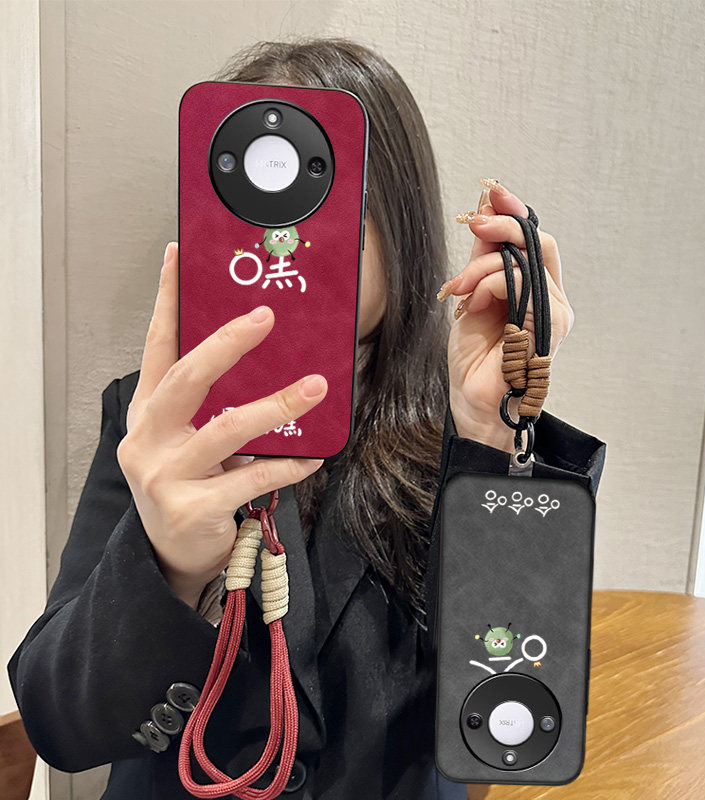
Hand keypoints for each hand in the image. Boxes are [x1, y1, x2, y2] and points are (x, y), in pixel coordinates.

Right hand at [116, 242, 327, 607]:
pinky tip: (313, 457)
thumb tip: (266, 362)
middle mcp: (149, 439)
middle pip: (186, 379)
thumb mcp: (188, 439)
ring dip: (276, 405)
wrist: (169, 554)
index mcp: (148, 413)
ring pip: (226, 430)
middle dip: (226, 344)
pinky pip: (251, 478)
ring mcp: (165, 476)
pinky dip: (286, 464)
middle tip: (264, 317)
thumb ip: (212, 405)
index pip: (156, 347)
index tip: (179, 256)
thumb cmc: (187, 485)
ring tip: (314, 387)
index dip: (168, 301)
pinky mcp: (192, 509)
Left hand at [438, 180, 573, 452]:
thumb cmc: (474, 358)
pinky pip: (525, 285)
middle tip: (475, 225)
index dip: (515, 213)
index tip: (491, 194)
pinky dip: (492, 285)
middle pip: (540, 243)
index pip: (535, 241)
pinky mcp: (549, 328)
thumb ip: (482, 258)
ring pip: (528, 261)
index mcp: (537, 291)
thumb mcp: (471, 296)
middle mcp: (551, 299)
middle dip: (503, 227)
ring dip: (485, 267)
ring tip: (461, 288)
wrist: (472, 401)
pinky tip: (474, 303)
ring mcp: (554, 314)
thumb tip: (484, 212)